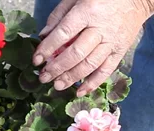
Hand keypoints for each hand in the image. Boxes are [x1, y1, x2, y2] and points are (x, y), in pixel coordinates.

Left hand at [33, 0, 153, 96]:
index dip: (47, 48)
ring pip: (90, 64)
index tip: (36, 60)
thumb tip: (43, 36)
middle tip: (44, 78)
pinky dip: (93, 83)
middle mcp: (100, 29)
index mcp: (87, 12)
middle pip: (76, 53)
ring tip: (57, 86)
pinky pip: (106, 70)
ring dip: (72, 78)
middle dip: (57, 68)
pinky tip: (79, 92)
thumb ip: (58, 16)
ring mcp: (111, 41)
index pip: (63, 33)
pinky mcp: (120, 51)